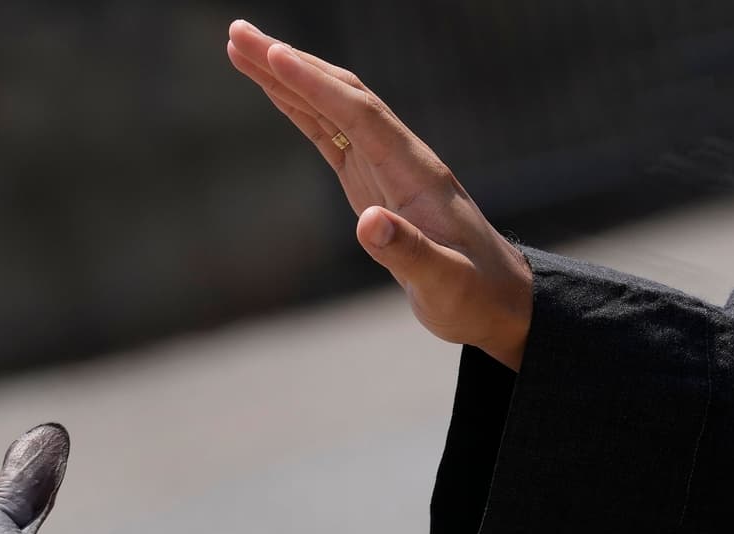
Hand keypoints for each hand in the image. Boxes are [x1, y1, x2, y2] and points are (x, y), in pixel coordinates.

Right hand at [226, 19, 533, 369]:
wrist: (497, 299)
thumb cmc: (473, 293)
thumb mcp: (445, 283)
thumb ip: (408, 252)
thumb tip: (368, 224)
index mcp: (415, 173)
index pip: (360, 115)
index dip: (316, 85)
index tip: (273, 55)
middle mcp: (398, 156)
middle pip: (340, 95)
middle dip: (288, 63)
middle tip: (237, 34)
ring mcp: (384, 165)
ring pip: (330, 108)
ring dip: (285, 78)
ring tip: (239, 49)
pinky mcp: (371, 181)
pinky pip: (330, 134)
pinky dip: (299, 109)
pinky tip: (273, 90)